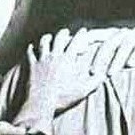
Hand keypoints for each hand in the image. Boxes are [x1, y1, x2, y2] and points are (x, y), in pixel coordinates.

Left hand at [14, 27, 134, 129]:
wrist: (41, 104)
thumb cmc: (63, 98)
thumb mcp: (83, 91)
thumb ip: (95, 82)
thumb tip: (104, 75)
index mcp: (68, 60)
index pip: (76, 42)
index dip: (81, 35)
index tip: (84, 31)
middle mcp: (55, 56)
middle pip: (59, 39)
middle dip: (64, 33)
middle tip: (66, 32)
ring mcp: (42, 60)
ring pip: (44, 43)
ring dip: (47, 38)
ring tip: (49, 37)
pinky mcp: (32, 66)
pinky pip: (30, 54)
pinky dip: (31, 49)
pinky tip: (31, 46)